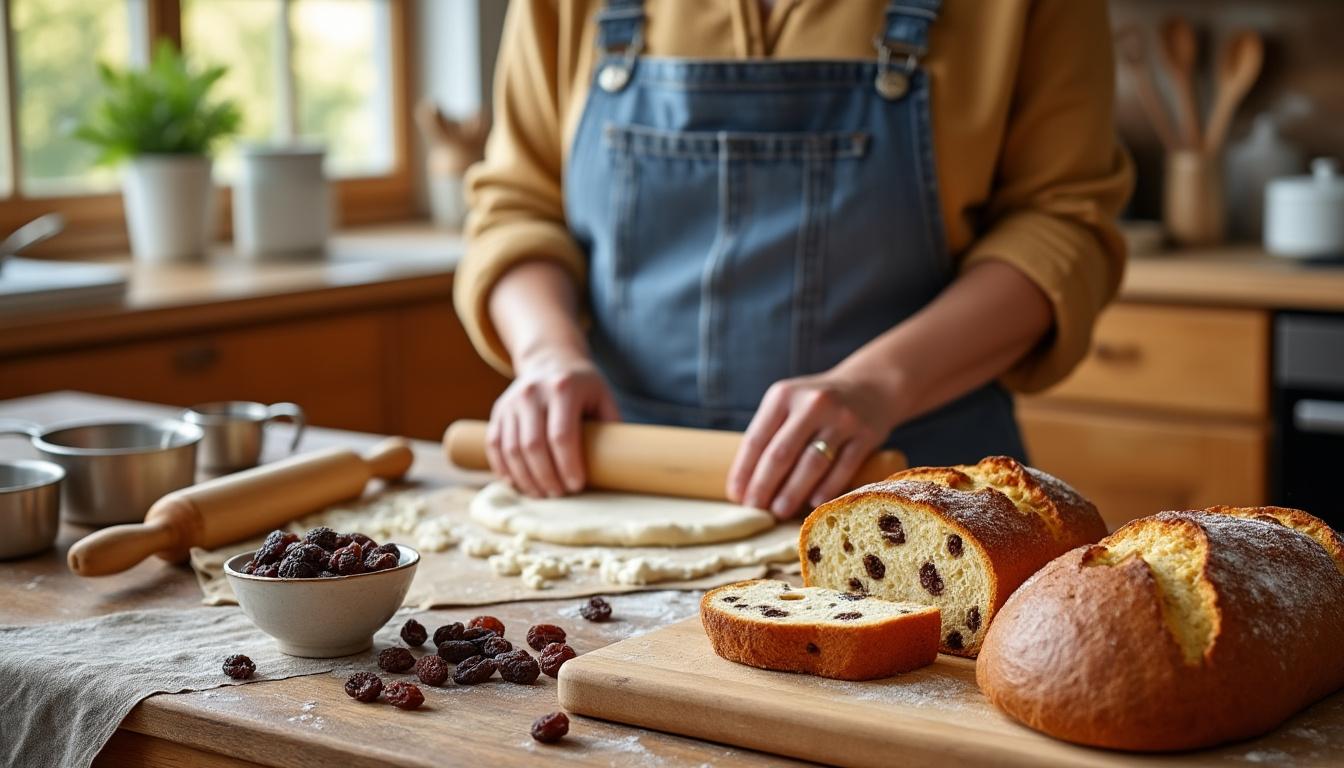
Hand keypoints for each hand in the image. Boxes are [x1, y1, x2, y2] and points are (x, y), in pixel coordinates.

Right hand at [486, 348, 619, 496]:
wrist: (550, 359)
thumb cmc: (583, 386)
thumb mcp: (602, 397)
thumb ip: (611, 426)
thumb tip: (621, 464)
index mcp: (563, 388)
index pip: (562, 435)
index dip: (568, 465)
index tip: (577, 485)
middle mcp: (533, 393)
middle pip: (534, 446)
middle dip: (546, 477)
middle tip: (559, 494)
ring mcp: (512, 402)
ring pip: (512, 449)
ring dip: (526, 478)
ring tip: (542, 494)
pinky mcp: (499, 411)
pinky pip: (495, 445)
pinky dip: (504, 468)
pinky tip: (517, 483)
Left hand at [726, 371, 902, 518]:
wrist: (871, 385)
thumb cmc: (818, 404)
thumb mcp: (789, 404)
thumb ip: (769, 434)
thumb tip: (746, 484)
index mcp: (784, 395)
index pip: (756, 438)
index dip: (744, 470)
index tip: (736, 495)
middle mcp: (812, 404)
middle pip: (781, 453)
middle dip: (764, 485)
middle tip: (755, 508)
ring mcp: (841, 419)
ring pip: (811, 463)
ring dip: (792, 492)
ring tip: (779, 511)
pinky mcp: (866, 434)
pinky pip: (843, 468)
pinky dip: (827, 488)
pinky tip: (813, 503)